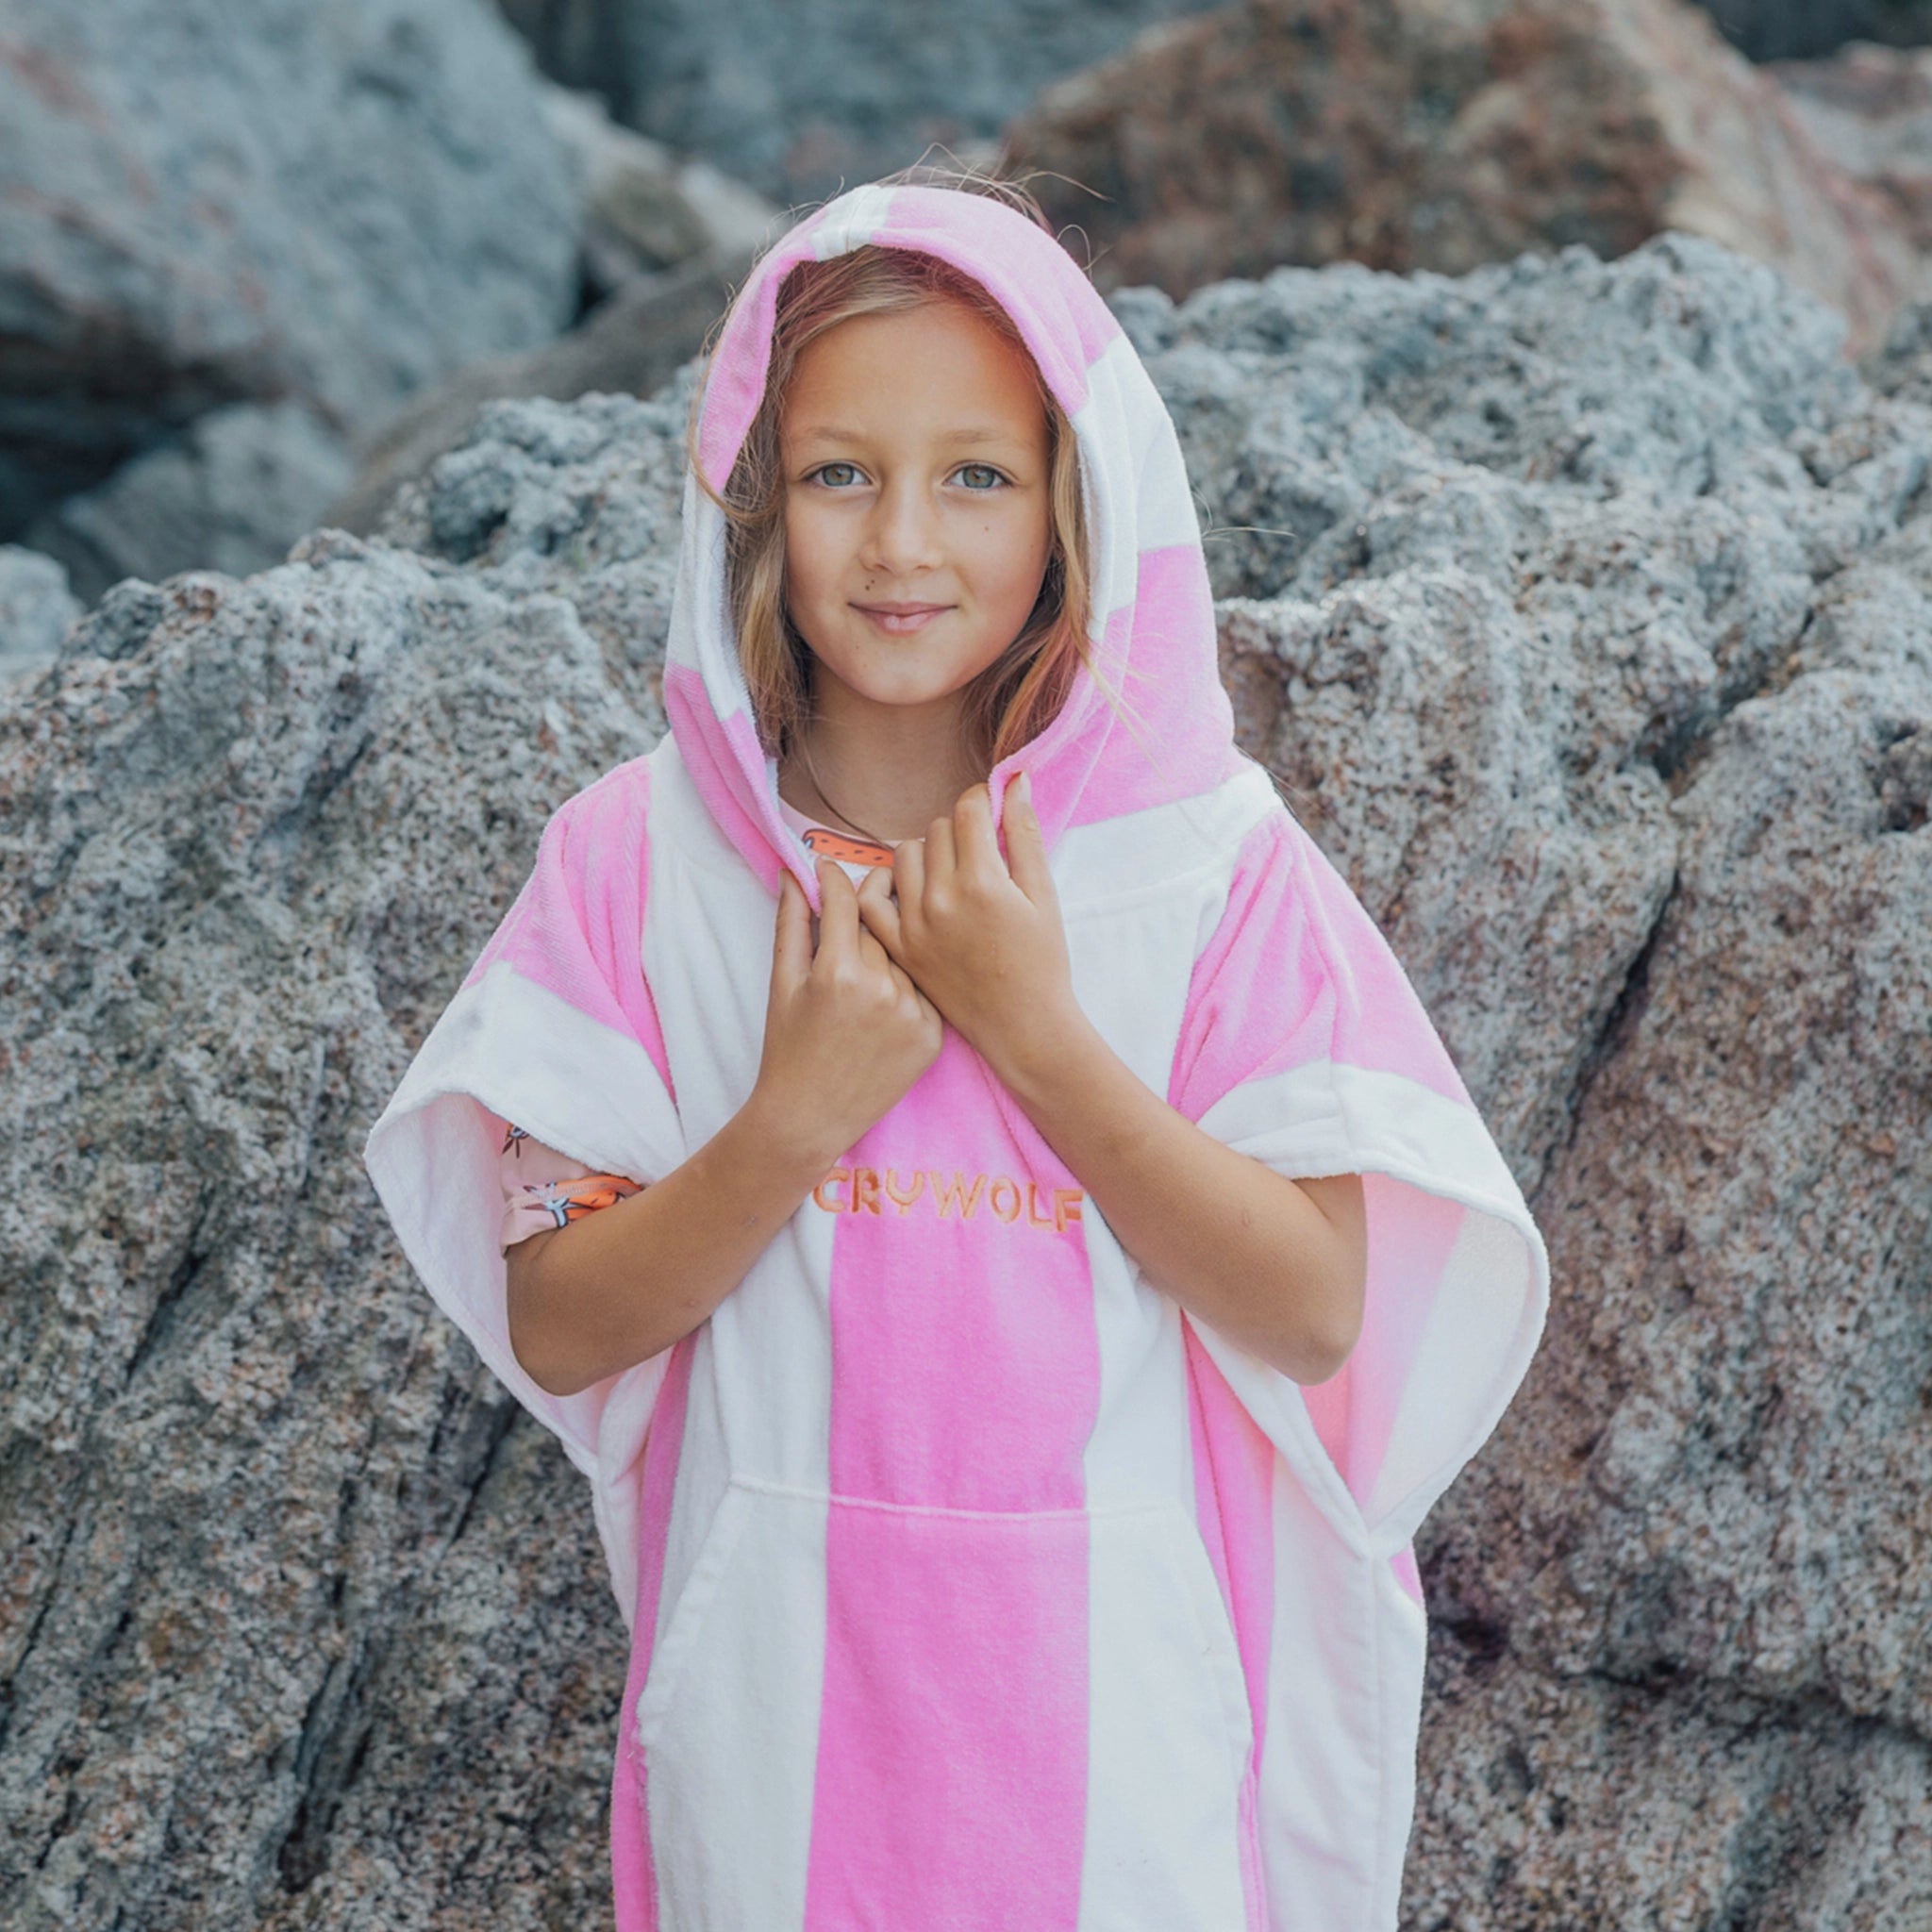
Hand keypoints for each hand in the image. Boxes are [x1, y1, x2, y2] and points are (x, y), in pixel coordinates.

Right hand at [750, 859, 942, 1165]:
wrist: (810, 1117)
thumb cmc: (788, 1049)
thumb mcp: (782, 983)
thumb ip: (793, 922)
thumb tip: (796, 872)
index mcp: (838, 972)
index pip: (847, 900)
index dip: (836, 879)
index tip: (830, 869)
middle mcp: (882, 989)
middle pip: (879, 927)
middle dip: (861, 925)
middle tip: (845, 938)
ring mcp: (913, 1013)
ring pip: (905, 957)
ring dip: (887, 958)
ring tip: (862, 988)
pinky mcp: (934, 1035)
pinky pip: (924, 990)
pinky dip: (907, 990)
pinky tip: (883, 1011)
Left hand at [856, 771, 1081, 1088]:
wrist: (1022, 1025)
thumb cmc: (1042, 962)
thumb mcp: (1043, 895)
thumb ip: (1025, 834)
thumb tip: (1015, 780)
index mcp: (982, 882)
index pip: (967, 811)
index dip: (981, 802)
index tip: (990, 813)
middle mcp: (940, 899)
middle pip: (937, 830)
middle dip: (959, 832)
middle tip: (979, 855)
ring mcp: (913, 925)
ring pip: (904, 855)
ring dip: (927, 854)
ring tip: (950, 875)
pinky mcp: (898, 948)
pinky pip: (872, 899)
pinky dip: (886, 886)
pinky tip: (909, 891)